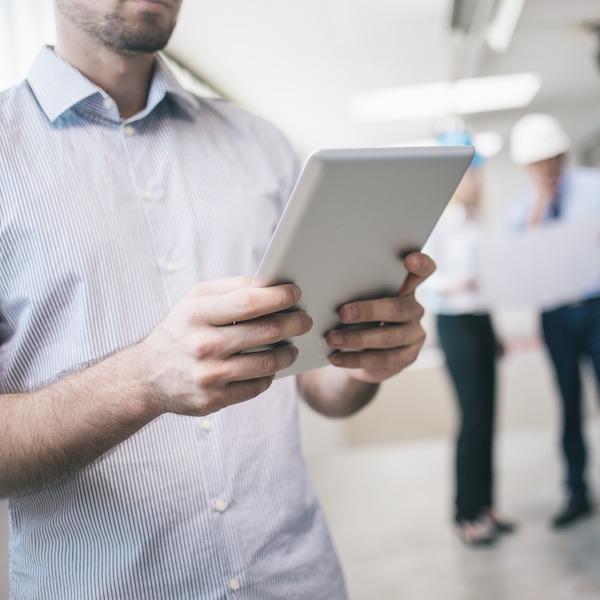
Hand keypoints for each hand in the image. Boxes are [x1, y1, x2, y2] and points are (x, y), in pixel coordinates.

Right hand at [136, 276, 311, 415]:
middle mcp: (202, 345)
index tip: (296, 292)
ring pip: (266, 363)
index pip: (247, 302)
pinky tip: (271, 367)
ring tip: (293, 347)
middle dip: (294, 324)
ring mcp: (208, 375)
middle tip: (306, 320)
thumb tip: (269, 285)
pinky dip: (269, 376)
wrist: (146, 377)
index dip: (278, 297)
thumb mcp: (194, 301)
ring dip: (287, 353)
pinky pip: (256, 387)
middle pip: (264, 332)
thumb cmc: (179, 331)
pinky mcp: (213, 400)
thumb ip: (229, 289)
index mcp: (196, 314)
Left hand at [324, 252, 434, 382]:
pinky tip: (336, 357)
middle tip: (342, 313)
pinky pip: (381, 359)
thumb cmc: (359, 317)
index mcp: (406, 288)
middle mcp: (414, 310)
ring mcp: (414, 335)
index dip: (421, 264)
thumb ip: (357, 292)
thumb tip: (329, 288)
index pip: (423, 271)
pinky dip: (355, 359)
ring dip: (356, 338)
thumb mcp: (360, 301)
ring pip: (388, 337)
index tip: (409, 260)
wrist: (363, 354)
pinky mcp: (407, 358)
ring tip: (332, 339)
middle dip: (368, 311)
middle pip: (397, 308)